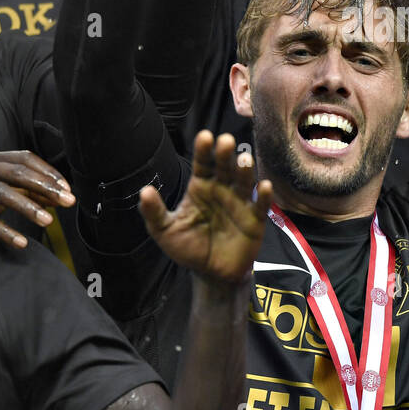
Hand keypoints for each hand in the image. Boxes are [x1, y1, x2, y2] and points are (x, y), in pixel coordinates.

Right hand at [0, 151, 75, 247]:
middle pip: (16, 173)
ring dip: (27, 207)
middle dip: (45, 187)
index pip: (24, 158)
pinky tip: (21, 242)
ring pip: (0, 193)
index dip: (48, 172)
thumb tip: (59, 196)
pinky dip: (4, 231)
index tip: (67, 188)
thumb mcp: (0, 186)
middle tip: (67, 201)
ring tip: (48, 221)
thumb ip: (27, 189)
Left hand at [138, 131, 271, 283]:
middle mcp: (222, 189)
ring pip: (244, 182)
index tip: (205, 136)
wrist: (211, 274)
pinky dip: (264, 196)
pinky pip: (260, 205)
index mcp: (201, 187)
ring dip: (245, 170)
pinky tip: (264, 186)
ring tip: (244, 159)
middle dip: (225, 154)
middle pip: (225, 168)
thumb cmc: (188, 247)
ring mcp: (240, 203)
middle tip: (225, 140)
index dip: (204, 150)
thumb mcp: (165, 231)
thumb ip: (155, 212)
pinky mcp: (255, 219)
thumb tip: (145, 191)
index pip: (203, 164)